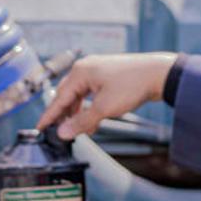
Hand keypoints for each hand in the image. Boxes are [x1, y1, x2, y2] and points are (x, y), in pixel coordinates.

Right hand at [37, 53, 177, 139]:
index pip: (59, 98)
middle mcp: (86, 68)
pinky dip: (91, 107)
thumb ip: (82, 121)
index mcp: (80, 72)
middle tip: (61, 132)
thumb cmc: (133, 85)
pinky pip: (93, 93)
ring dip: (80, 113)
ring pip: (81, 96)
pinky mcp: (110, 75)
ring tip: (82, 129)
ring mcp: (99, 70)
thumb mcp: (104, 108)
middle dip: (65, 115)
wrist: (160, 74)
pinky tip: (95, 120)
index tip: (40, 128)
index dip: (50, 116)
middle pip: (68, 96)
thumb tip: (63, 132)